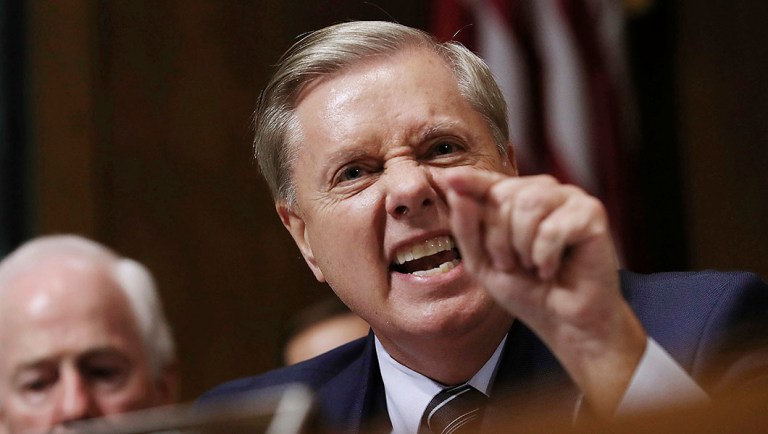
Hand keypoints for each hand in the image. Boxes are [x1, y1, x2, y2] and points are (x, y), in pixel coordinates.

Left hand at [445, 167, 646, 415]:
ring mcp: (570, 199)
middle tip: (512, 264)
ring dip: (522, 246)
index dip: (470, 180)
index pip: (489, 183)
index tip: (449, 178)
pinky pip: (553, 227)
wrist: (564, 323)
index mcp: (516, 199)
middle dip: (498, 238)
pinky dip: (545, 256)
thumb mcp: (482, 262)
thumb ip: (466, 226)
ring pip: (529, 203)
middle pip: (504, 194)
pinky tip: (553, 268)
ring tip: (533, 265)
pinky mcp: (592, 214)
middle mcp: (543, 191)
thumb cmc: (527, 291)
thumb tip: (455, 187)